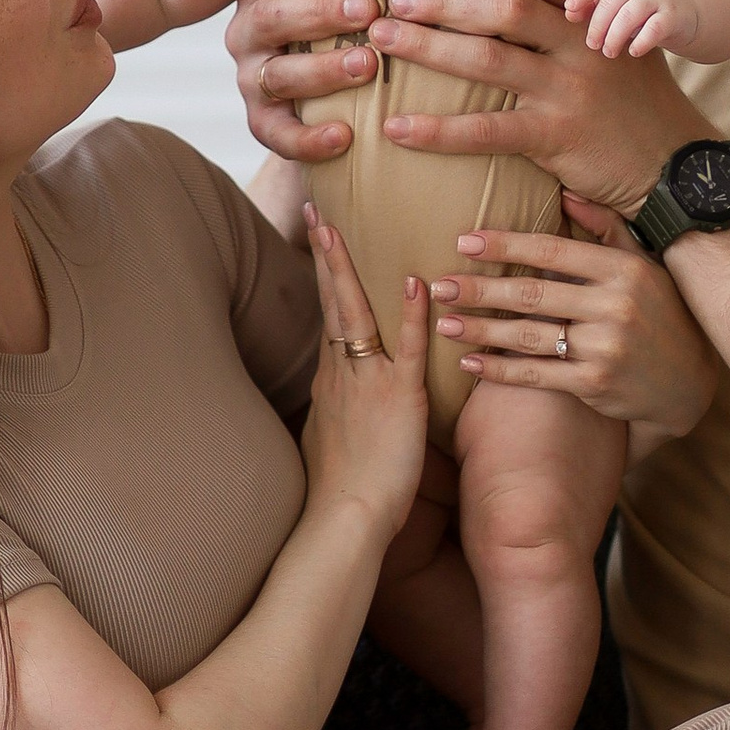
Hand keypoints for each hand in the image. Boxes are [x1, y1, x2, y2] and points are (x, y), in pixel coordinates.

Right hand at [226, 0, 378, 162]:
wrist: (332, 96)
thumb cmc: (347, 23)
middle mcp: (249, 31)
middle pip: (270, 16)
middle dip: (320, 13)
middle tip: (368, 11)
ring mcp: (251, 78)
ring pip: (277, 74)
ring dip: (323, 69)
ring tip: (367, 64)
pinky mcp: (262, 121)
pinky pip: (276, 133)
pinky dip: (308, 138)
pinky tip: (343, 135)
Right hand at [301, 220, 429, 549]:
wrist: (342, 518)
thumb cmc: (339, 491)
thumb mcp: (328, 441)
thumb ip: (336, 412)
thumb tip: (338, 402)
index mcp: (330, 380)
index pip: (327, 314)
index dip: (323, 275)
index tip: (317, 237)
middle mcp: (342, 373)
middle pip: (330, 302)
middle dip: (323, 254)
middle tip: (315, 211)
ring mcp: (367, 382)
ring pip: (354, 314)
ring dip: (345, 268)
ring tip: (335, 227)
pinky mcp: (399, 399)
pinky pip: (405, 350)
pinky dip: (409, 314)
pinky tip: (415, 281)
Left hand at [365, 0, 689, 212]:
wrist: (678, 168)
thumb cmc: (638, 104)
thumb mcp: (620, 46)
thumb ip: (579, 19)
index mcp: (596, 18)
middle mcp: (582, 46)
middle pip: (506, 8)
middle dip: (445, 0)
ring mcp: (569, 91)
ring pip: (488, 59)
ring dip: (428, 46)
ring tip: (381, 40)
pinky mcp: (556, 137)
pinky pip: (486, 130)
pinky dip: (437, 129)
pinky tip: (396, 128)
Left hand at [436, 198, 717, 450]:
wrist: (685, 384)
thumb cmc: (659, 314)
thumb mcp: (643, 265)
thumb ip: (606, 228)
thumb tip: (566, 192)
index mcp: (623, 270)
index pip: (553, 251)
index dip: (506, 246)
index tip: (464, 242)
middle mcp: (615, 306)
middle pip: (533, 294)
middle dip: (481, 289)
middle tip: (439, 285)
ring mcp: (605, 348)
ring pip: (528, 336)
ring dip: (480, 329)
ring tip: (443, 322)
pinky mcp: (595, 385)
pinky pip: (536, 375)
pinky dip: (498, 370)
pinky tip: (468, 363)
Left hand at [567, 0, 695, 60]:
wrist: (689, 7)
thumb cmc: (644, 9)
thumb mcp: (621, 2)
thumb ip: (597, 5)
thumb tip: (569, 14)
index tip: (570, 10)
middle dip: (598, 24)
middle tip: (592, 45)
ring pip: (631, 13)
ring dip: (615, 35)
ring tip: (609, 52)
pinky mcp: (674, 15)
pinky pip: (655, 28)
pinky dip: (642, 41)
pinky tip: (633, 52)